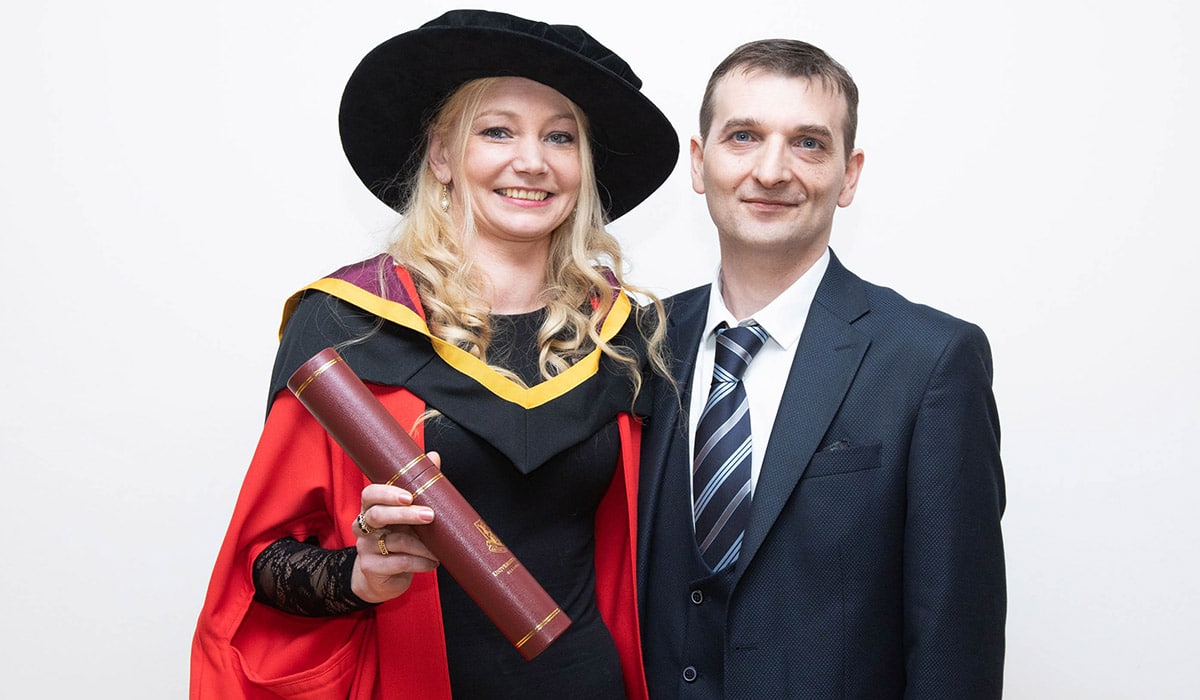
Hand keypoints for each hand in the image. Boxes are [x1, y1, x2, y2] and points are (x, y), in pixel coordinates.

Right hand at [350, 452, 440, 602]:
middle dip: (406, 515)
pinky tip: (432, 562)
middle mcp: (363, 527)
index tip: (409, 496)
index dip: (387, 493)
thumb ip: (419, 486)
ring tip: (438, 549)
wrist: (383, 577)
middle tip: (430, 516)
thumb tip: (434, 456)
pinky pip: (398, 563)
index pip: (370, 494)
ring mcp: (365, 548)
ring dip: (421, 545)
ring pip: (393, 542)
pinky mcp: (371, 568)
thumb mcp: (408, 514)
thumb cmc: (399, 538)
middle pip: (377, 515)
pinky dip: (419, 563)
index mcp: (371, 508)